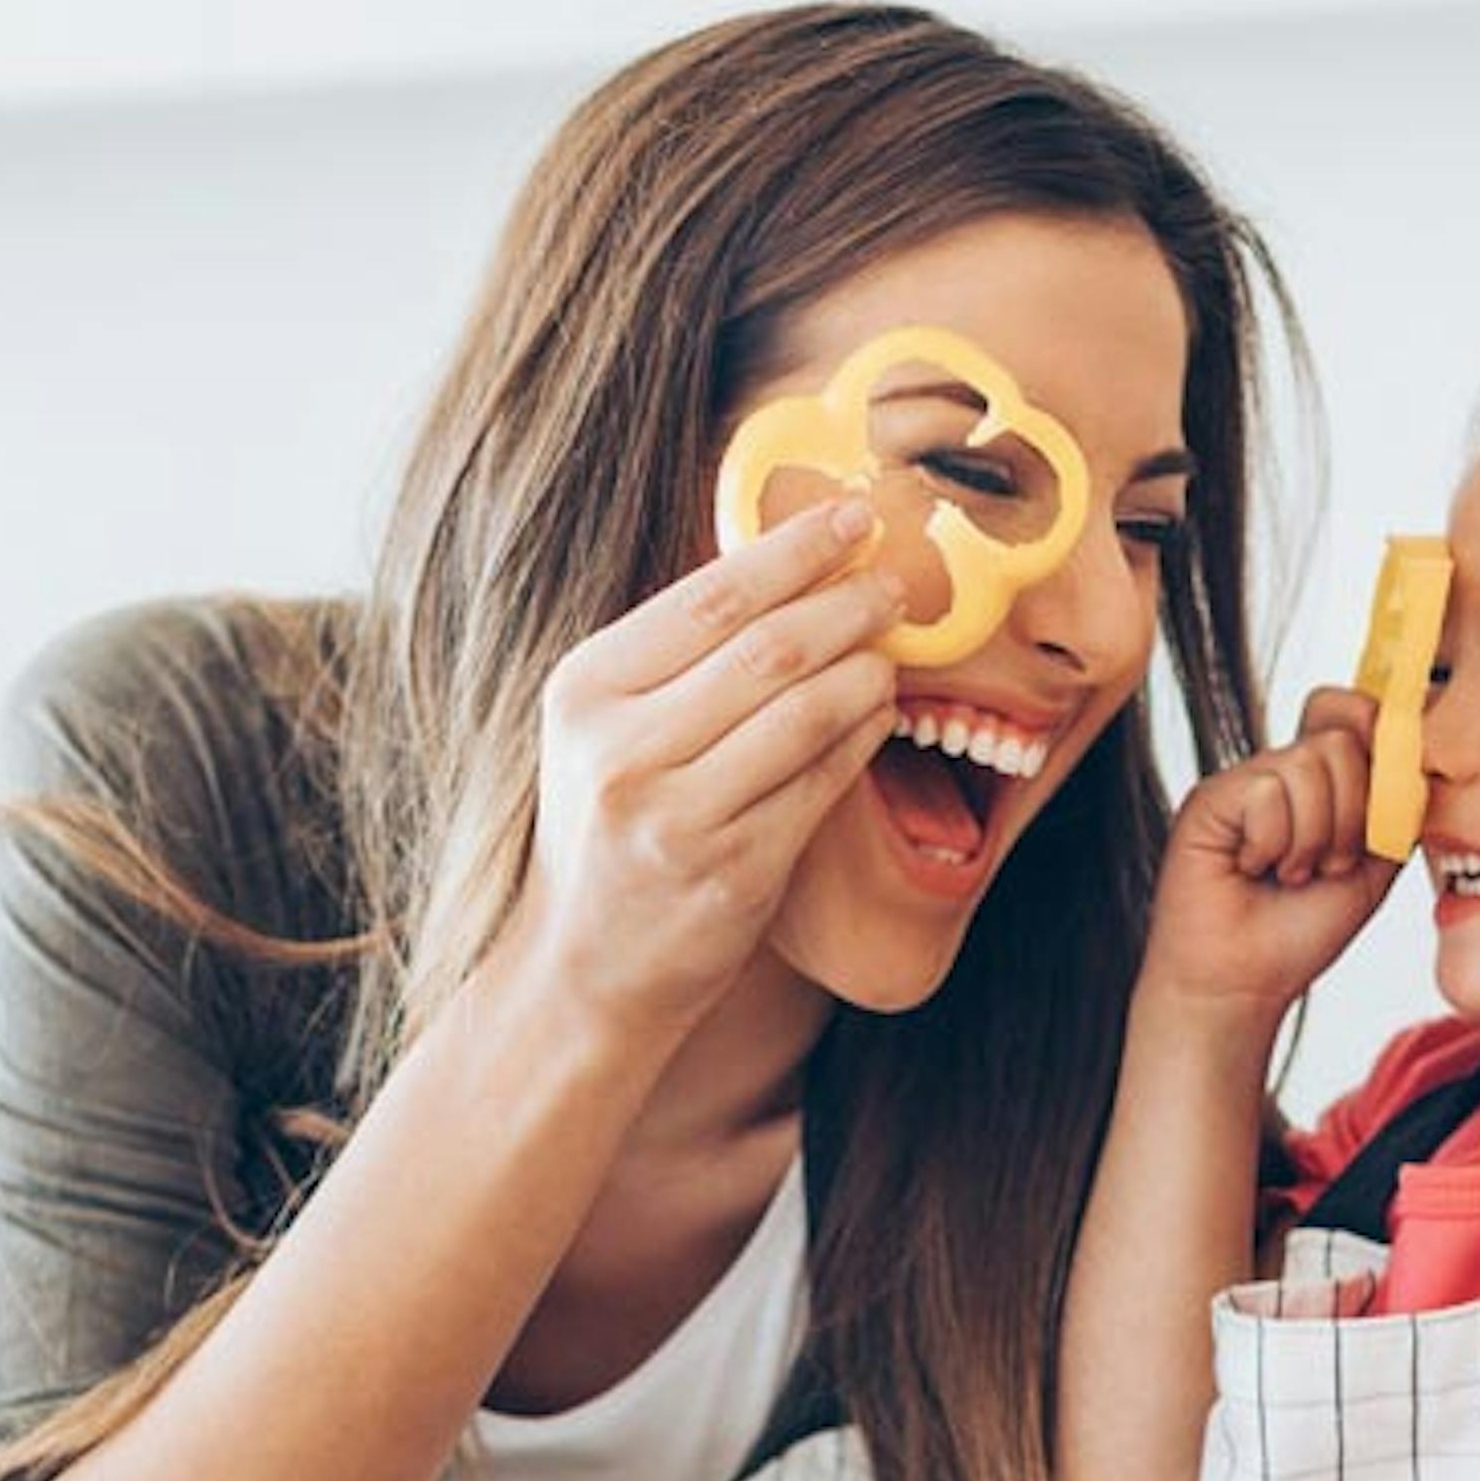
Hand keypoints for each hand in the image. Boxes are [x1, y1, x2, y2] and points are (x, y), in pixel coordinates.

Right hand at [508, 498, 905, 1035]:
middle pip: (767, 648)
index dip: (796, 549)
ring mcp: (677, 818)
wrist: (584, 964)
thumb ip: (677, 652)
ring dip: (866, 669)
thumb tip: (790, 560)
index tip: (854, 516)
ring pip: (804, 712)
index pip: (711, 596)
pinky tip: (880, 713)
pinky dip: (862, 738)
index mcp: (584, 691)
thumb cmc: (610, 825)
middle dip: (847, 602)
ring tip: (892, 647)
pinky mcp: (732, 872)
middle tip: (895, 580)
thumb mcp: (606, 726)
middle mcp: (621, 751)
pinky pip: (821, 782)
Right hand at [1141, 688, 1399, 1027]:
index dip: (1377, 740)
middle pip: (1342, 737)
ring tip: (1289, 874)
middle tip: (1327, 864)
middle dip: (1352, 814)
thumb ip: (1397, 806)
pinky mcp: (1210, 800)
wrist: (1245, 983)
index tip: (1382, 805)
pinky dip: (1274, 844)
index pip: (1354, 710)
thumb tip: (1413, 755)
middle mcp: (1279, 770)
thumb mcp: (1374, 863)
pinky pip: (1266, 791)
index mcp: (1319, 779)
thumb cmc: (1300, 930)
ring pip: (1306, 763)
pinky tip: (1252, 871)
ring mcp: (1243, 781)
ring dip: (1313, 837)